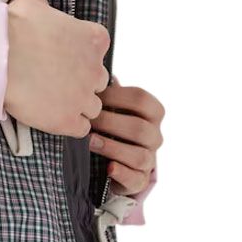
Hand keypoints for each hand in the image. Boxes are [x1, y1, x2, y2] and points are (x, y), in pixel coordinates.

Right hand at [3, 0, 110, 136]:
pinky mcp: (70, 121)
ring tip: (50, 102)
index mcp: (94, 39)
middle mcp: (96, 69)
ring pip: (91, 107)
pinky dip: (68, 125)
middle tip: (53, 82)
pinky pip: (81, 129)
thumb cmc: (13, 27)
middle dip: (79, 83)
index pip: (97, 54)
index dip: (79, 58)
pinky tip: (50, 117)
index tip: (59, 60)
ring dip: (74, 106)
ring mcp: (84, 97)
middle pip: (97, 82)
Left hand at [88, 76, 162, 194]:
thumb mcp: (110, 107)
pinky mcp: (139, 180)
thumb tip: (94, 62)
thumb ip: (107, 91)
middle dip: (110, 123)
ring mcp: (149, 159)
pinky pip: (135, 178)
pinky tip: (108, 167)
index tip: (93, 96)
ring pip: (139, 155)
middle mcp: (155, 135)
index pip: (141, 99)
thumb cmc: (109, 126)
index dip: (117, 97)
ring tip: (90, 142)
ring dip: (112, 147)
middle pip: (140, 128)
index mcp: (152, 113)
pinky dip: (121, 173)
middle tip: (87, 121)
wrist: (110, 160)